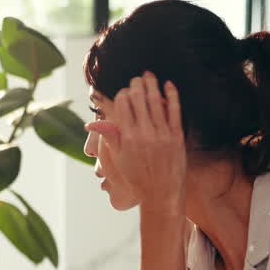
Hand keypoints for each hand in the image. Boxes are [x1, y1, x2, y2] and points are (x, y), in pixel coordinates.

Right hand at [86, 71, 186, 214]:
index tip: (123, 92)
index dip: (121, 94)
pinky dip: (172, 95)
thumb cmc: (137, 178)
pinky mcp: (177, 137)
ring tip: (149, 75)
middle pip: (138, 99)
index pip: (122, 104)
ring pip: (155, 101)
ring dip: (152, 84)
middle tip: (136, 78)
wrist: (161, 194)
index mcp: (127, 138)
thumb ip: (109, 137)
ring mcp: (162, 135)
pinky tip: (169, 84)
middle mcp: (144, 134)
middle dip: (136, 84)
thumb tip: (92, 124)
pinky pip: (175, 111)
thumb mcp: (118, 159)